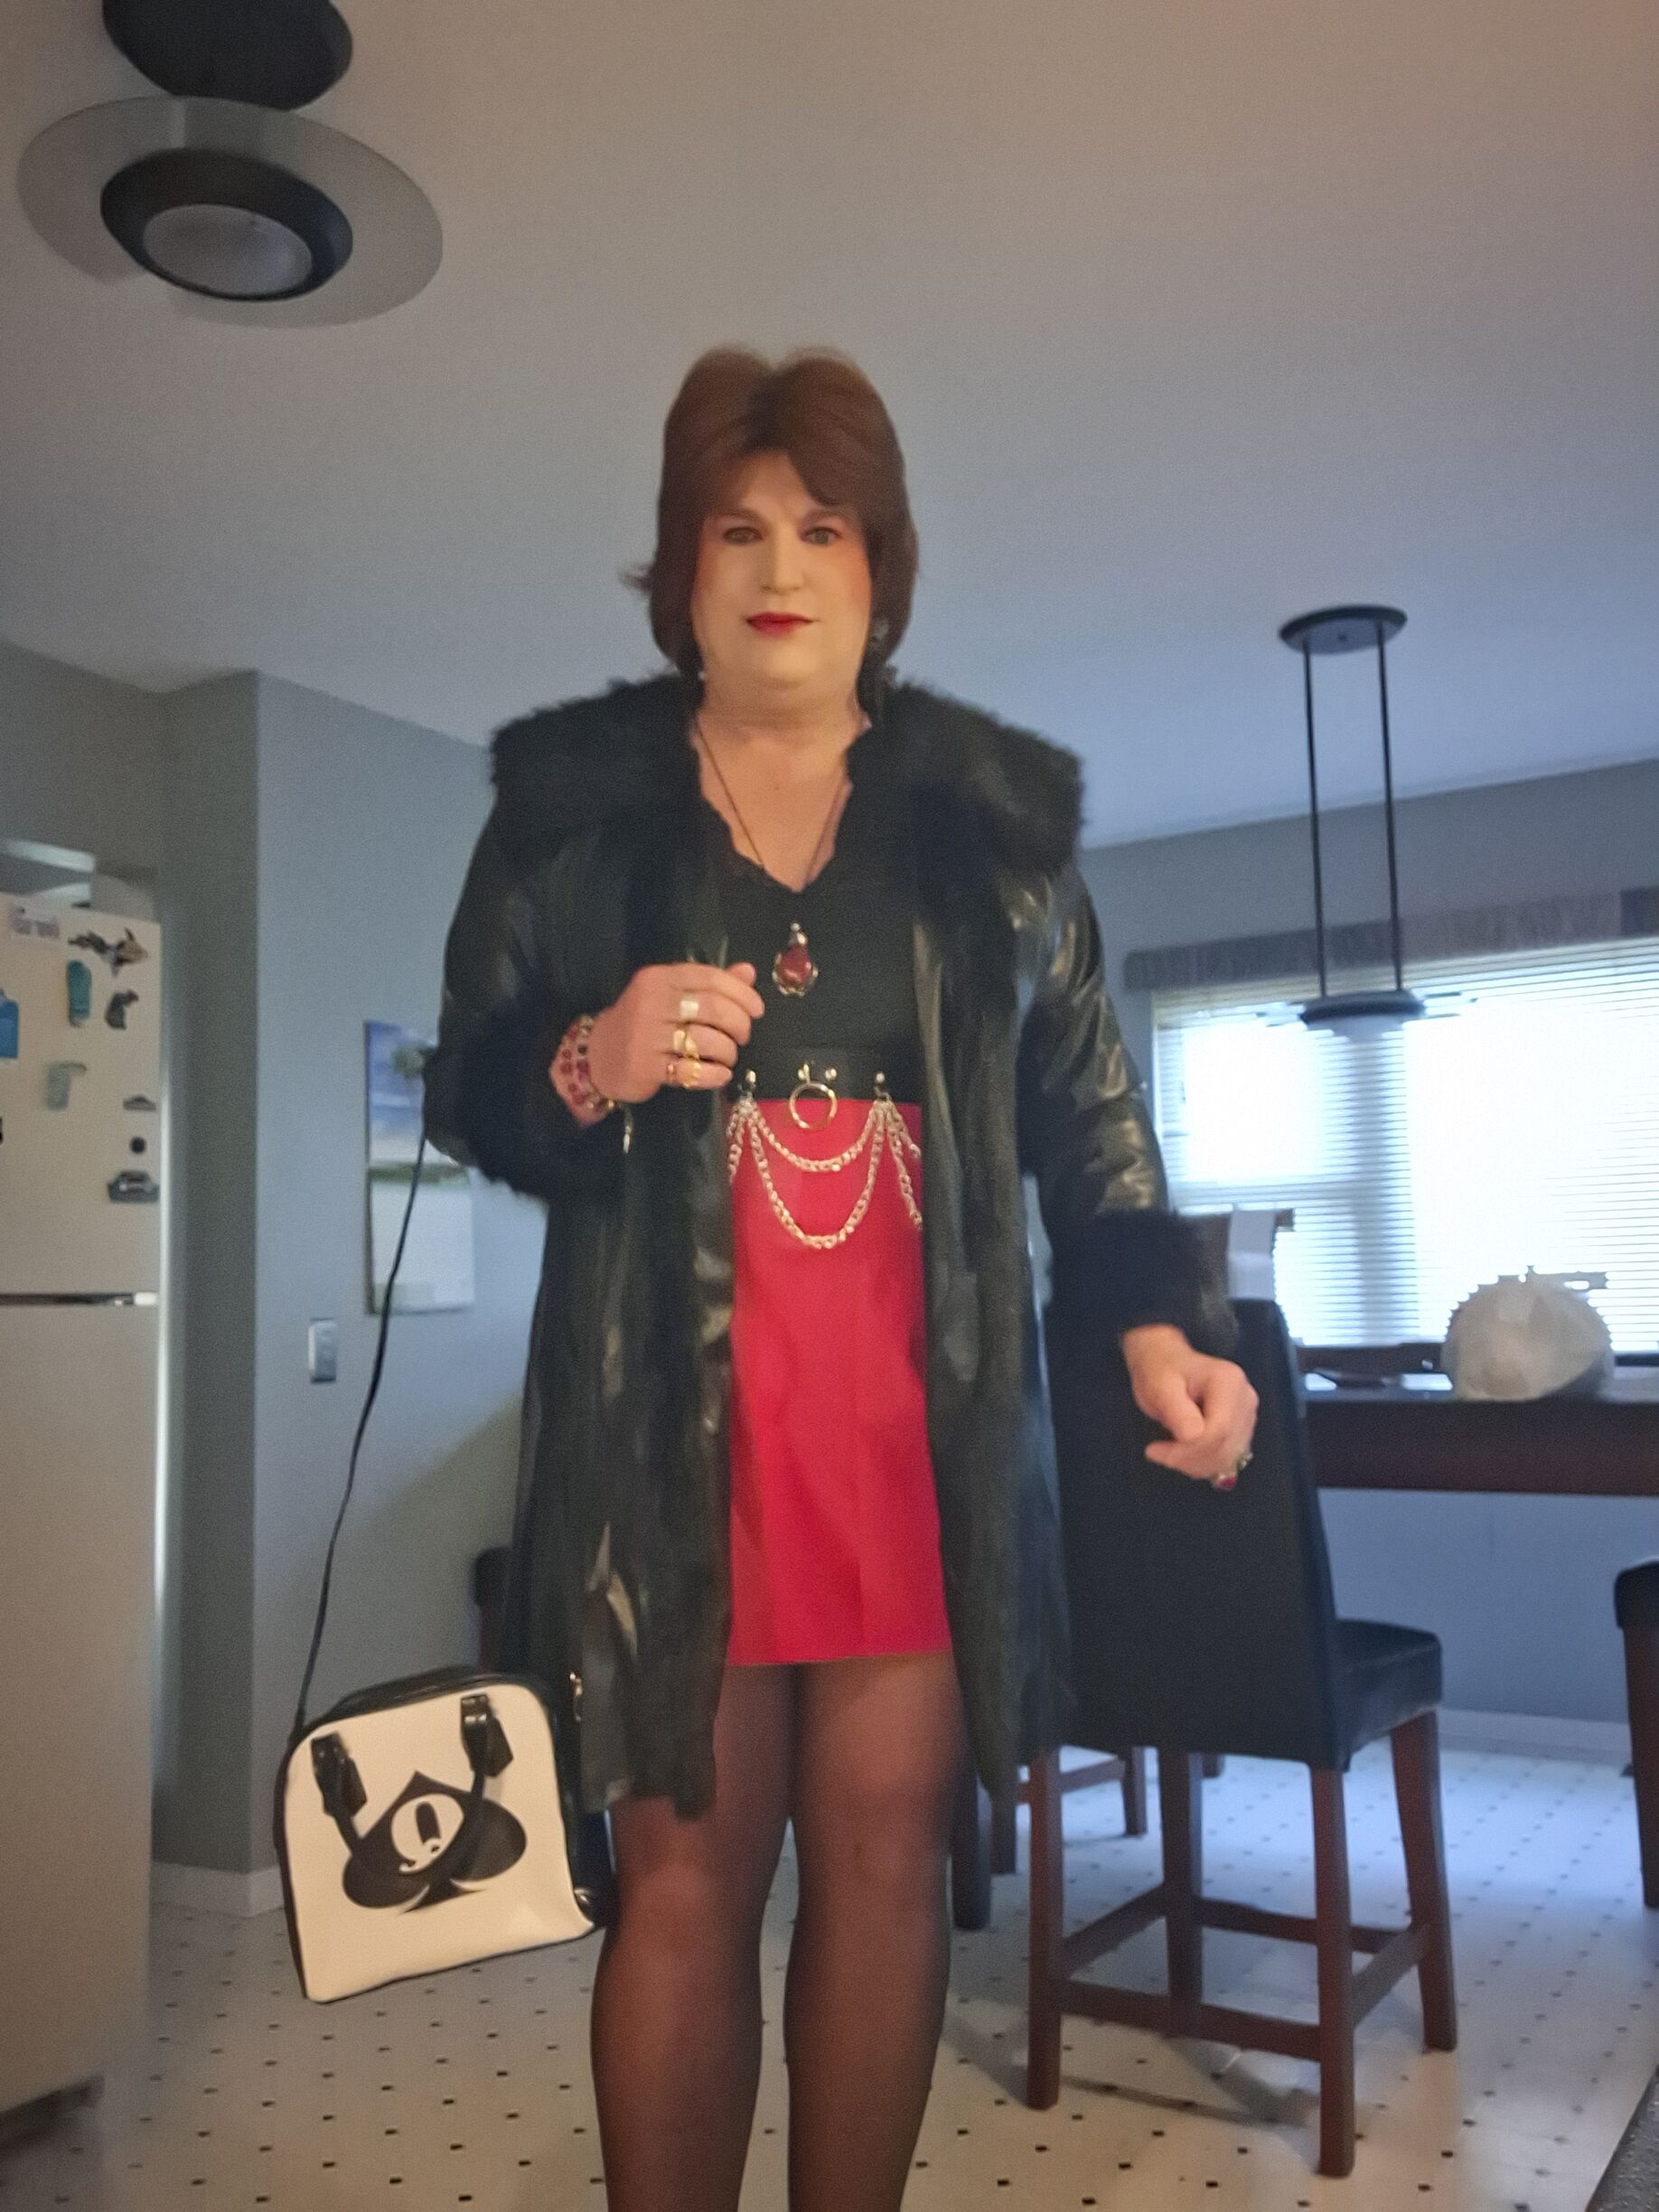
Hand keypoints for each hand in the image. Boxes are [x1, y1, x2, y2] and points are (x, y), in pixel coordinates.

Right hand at [584, 962, 765, 1102]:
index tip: (757, 1009)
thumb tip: (749, 972)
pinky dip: (715, 1074)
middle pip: (714, 1009)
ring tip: (728, 1056)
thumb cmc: (642, 1022)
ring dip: (728, 1051)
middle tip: (743, 1036)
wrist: (598, 1055)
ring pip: (707, 1041)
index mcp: (660, 978)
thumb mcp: (670, 995)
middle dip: (739, 1024)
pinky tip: (720, 1074)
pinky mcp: (647, 1067)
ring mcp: (648, 1036)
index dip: (742, 993)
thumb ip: (709, 984)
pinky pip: (693, 1072)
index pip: (711, 978)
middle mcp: (653, 1003)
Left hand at [1120, 1324, 1258, 1485]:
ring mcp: (1247, 1416)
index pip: (1219, 1429)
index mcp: (1230, 1382)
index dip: (1189, 1448)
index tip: (1154, 1451)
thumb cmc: (1161, 1370)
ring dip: (1194, 1464)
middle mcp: (1245, 1399)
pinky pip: (1226, 1459)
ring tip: (1167, 1451)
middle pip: (1225, 1447)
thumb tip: (1192, 1436)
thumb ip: (1177, 1410)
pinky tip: (1181, 1454)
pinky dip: (1202, 1464)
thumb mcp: (1160, 1386)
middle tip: (1156, 1453)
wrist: (1166, 1363)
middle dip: (1189, 1458)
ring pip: (1227, 1458)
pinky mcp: (1241, 1431)